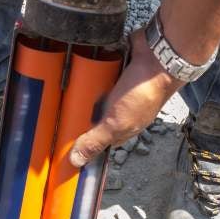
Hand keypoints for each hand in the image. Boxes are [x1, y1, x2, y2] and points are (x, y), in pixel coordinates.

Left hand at [69, 29, 183, 167]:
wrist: (160, 57)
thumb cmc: (144, 93)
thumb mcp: (115, 124)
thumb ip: (96, 141)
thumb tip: (77, 161)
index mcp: (121, 129)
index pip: (97, 140)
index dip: (81, 141)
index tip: (60, 140)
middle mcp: (119, 111)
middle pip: (91, 117)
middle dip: (77, 113)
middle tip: (59, 109)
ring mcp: (118, 91)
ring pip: (93, 95)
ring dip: (82, 91)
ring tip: (64, 87)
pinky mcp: (116, 72)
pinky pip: (97, 74)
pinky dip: (90, 72)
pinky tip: (80, 70)